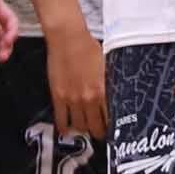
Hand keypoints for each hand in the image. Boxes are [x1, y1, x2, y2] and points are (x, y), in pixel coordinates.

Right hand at [45, 14, 106, 140]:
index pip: (112, 117)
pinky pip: (61, 119)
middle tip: (101, 134)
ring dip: (83, 129)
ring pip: (79, 125)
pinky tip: (67, 131)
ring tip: (85, 129)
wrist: (68, 40)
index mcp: (105, 91)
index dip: (114, 126)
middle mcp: (90, 99)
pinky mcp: (58, 97)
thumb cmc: (90, 48)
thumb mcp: (107, 66)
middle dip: (99, 132)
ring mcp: (73, 99)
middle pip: (96, 126)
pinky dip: (65, 128)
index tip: (115, 130)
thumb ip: (110, 83)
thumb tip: (116, 94)